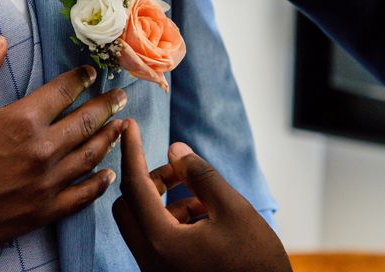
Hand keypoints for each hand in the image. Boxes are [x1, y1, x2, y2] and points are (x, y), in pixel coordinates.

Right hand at [0, 35, 124, 268]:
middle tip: (121, 95)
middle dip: (107, 104)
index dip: (80, 78)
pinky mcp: (42, 213)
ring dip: (109, 138)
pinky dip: (98, 184)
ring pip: (90, 156)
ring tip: (122, 126)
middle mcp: (42, 151)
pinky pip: (81, 197)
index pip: (63, 91)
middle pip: (86, 121)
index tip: (90, 72)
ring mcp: (46, 184)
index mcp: (20, 121)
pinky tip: (107, 174)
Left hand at [113, 119, 290, 271]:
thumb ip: (200, 175)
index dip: (131, 150)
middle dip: (149, 180)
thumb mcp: (233, 210)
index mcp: (161, 243)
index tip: (130, 126)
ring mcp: (155, 271)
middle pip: (129, 204)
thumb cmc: (256, 265)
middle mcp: (150, 259)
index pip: (134, 185)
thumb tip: (174, 149)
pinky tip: (205, 216)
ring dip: (166, 200)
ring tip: (203, 196)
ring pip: (142, 222)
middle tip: (179, 170)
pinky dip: (173, 219)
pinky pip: (156, 238)